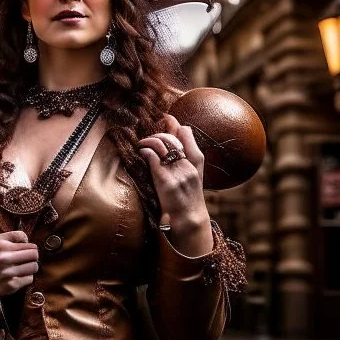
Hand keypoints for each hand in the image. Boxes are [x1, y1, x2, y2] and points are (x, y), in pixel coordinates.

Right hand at [0, 231, 39, 305]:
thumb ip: (10, 237)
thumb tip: (27, 239)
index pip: (29, 243)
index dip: (29, 247)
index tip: (24, 250)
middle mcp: (4, 257)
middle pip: (34, 254)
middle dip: (33, 256)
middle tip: (27, 259)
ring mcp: (8, 272)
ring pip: (34, 267)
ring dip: (30, 268)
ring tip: (22, 268)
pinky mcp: (11, 285)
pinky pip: (29, 279)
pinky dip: (25, 278)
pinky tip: (17, 277)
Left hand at [138, 114, 209, 232]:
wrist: (190, 221)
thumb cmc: (188, 197)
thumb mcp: (194, 175)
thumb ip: (186, 158)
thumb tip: (175, 139)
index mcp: (197, 161)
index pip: (186, 133)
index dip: (174, 123)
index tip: (165, 118)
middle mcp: (188, 165)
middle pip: (171, 137)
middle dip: (157, 134)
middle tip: (148, 138)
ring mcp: (178, 173)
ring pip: (162, 145)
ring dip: (149, 141)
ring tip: (142, 145)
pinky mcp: (166, 182)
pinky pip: (153, 158)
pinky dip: (145, 152)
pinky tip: (141, 153)